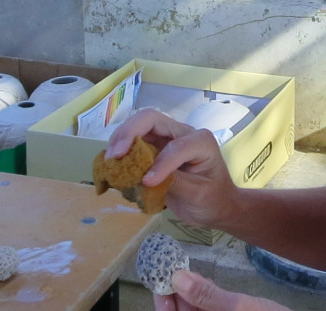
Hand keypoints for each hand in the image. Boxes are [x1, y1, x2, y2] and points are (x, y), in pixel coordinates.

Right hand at [105, 109, 238, 228]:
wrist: (216, 207)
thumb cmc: (212, 199)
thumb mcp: (198, 193)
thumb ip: (175, 181)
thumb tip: (146, 177)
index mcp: (200, 141)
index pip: (175, 146)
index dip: (159, 163)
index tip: (147, 183)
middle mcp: (181, 133)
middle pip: (149, 119)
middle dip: (128, 134)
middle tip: (113, 156)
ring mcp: (166, 139)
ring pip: (138, 127)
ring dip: (120, 140)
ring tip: (109, 160)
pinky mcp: (154, 150)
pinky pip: (134, 143)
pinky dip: (120, 151)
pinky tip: (112, 164)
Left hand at [155, 270, 291, 310]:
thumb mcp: (239, 308)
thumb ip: (207, 296)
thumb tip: (177, 278)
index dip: (163, 303)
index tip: (160, 279)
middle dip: (177, 295)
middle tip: (172, 268)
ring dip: (190, 295)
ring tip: (186, 271)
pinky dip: (204, 299)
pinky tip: (206, 283)